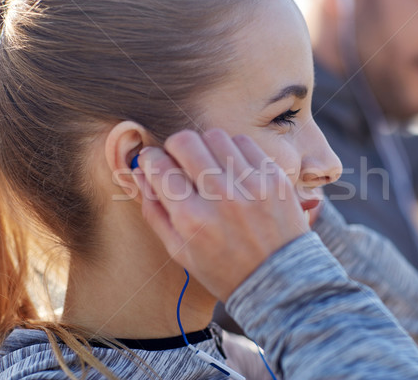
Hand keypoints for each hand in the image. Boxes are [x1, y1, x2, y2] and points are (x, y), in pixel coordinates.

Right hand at [133, 129, 309, 300]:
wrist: (280, 280)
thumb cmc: (224, 269)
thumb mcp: (180, 251)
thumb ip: (154, 210)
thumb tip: (138, 172)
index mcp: (192, 219)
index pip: (159, 166)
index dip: (150, 159)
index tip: (154, 160)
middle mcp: (221, 198)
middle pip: (185, 141)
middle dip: (175, 147)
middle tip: (180, 159)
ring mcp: (251, 185)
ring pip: (214, 136)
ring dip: (205, 146)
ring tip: (210, 165)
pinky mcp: (274, 178)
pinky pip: (244, 142)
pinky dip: (233, 150)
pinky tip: (233, 169)